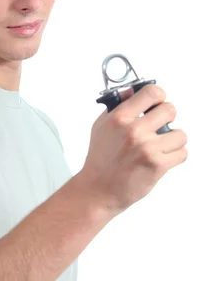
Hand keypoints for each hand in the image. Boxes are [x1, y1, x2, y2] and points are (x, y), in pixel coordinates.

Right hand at [77, 84, 187, 220]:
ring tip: (161, 146)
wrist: (98, 189)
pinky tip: (162, 158)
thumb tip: (133, 91)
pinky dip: (175, 156)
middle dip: (167, 118)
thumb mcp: (101, 126)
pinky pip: (182, 153)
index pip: (152, 92)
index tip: (157, 103)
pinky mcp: (157, 165)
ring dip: (173, 140)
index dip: (158, 96)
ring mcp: (147, 147)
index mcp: (120, 117)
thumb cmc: (100, 159)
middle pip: (170, 110)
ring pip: (180, 134)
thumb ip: (117, 106)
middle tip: (160, 127)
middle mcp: (134, 130)